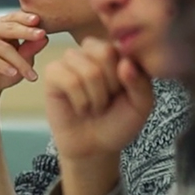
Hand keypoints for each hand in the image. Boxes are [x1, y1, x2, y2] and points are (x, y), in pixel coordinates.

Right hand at [0, 12, 50, 103]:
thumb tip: (44, 38)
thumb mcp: (22, 61)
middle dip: (25, 31)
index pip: (13, 18)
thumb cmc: (4, 73)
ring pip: (1, 46)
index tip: (39, 21)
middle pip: (7, 27)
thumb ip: (31, 49)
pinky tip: (13, 73)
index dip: (25, 18)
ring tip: (30, 73)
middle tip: (41, 35)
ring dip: (18, 60)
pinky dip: (2, 66)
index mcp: (0, 27)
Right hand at [41, 38, 155, 162]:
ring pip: (88, 70)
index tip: (126, 93)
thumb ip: (140, 83)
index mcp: (116, 52)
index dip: (128, 75)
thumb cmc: (118, 122)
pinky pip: (69, 80)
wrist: (94, 147)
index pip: (125, 47)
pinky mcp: (52, 73)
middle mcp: (92, 51)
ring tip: (94, 106)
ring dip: (96, 97)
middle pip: (105, 52)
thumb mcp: (141, 105)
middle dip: (111, 85)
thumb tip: (125, 63)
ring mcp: (70, 60)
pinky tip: (80, 107)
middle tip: (108, 100)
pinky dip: (80, 101)